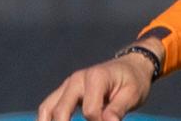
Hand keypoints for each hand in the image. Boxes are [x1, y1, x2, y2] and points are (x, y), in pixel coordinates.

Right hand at [37, 47, 157, 120]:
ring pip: (47, 108)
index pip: (91, 111)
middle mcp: (77, 79)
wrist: (131, 66)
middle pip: (61, 111)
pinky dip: (46, 120)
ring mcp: (68, 84)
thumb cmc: (134, 81)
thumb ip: (118, 109)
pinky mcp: (65, 91)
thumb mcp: (133, 94)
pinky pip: (48, 107)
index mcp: (96, 77)